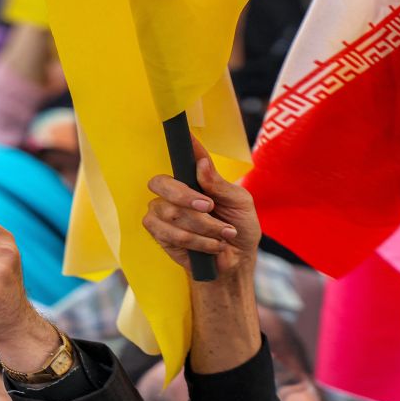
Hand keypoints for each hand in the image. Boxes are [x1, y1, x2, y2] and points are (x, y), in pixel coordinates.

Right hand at [143, 137, 261, 372]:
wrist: (235, 265)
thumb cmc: (240, 231)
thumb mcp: (241, 205)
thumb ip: (220, 185)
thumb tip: (201, 164)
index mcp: (195, 179)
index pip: (183, 155)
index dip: (181, 145)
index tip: (185, 135)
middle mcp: (174, 192)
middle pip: (160, 182)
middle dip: (184, 196)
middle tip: (209, 206)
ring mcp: (163, 213)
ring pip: (167, 212)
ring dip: (199, 226)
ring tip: (222, 235)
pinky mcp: (159, 235)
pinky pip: (166, 232)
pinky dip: (192, 240)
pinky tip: (210, 246)